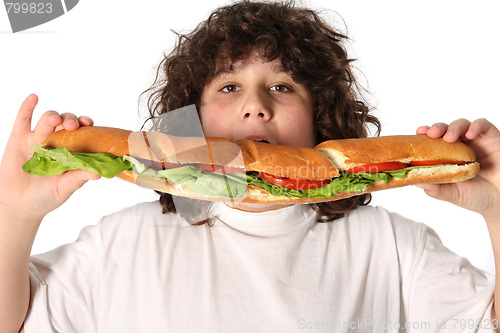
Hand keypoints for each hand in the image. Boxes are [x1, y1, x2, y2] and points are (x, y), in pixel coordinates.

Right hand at [0, 94, 98, 224]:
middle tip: (73, 126)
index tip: (89, 123)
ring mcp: (37, 139)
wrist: (19, 206)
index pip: (82, 133)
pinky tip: (33, 98)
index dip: (86, 126)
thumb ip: (79, 178)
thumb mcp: (65, 188)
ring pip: (47, 121)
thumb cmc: (46, 197)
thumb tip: (99, 173)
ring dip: (53, 116)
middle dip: (70, 120)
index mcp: (71, 151)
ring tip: (56, 119)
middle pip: (66, 123)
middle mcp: (56, 142)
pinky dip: (27, 108)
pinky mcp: (18, 140)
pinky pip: (23, 120)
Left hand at [416, 118, 499, 219]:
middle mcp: (460, 147)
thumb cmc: (476, 196)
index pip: (432, 141)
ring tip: (450, 138)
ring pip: (462, 124)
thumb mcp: (453, 194)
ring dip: (454, 127)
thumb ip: (436, 189)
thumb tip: (416, 182)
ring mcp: (476, 142)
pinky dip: (476, 126)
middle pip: (445, 129)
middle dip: (437, 128)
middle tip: (431, 134)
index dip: (424, 135)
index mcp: (447, 157)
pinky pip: (484, 125)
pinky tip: (470, 134)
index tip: (418, 133)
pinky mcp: (493, 139)